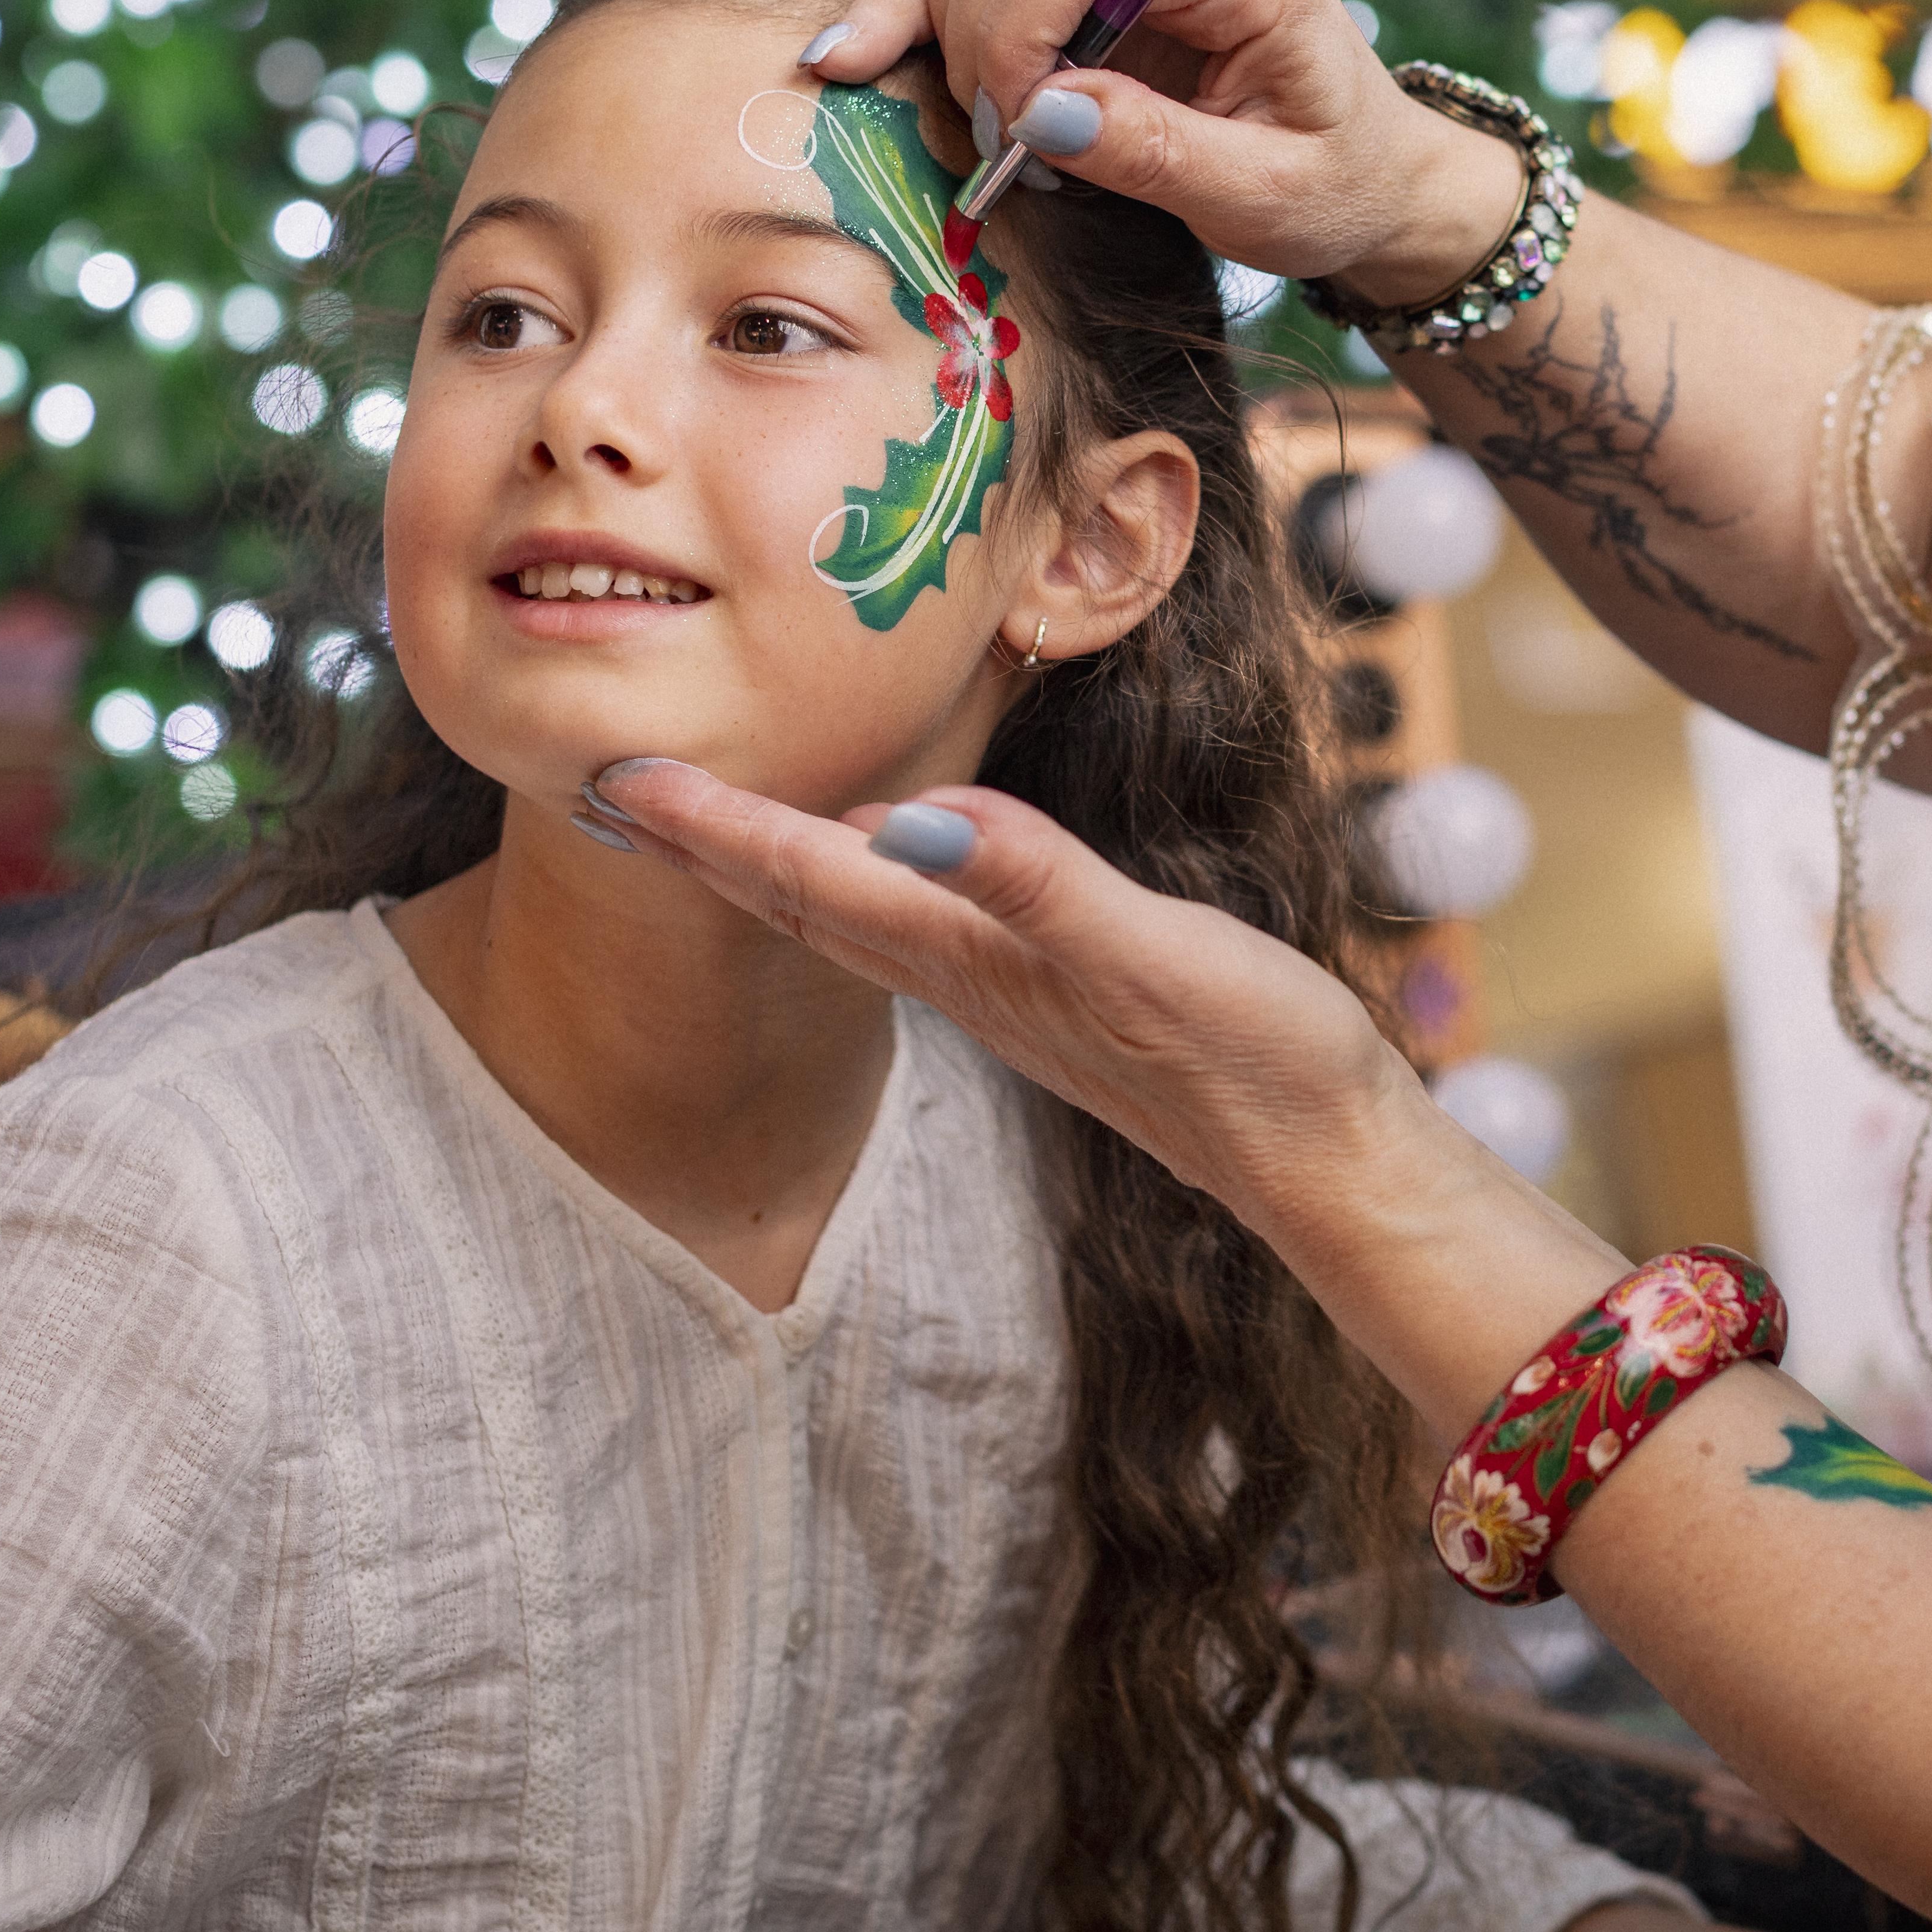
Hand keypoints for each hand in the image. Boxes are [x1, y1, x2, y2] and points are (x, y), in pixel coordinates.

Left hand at [581, 763, 1424, 1216]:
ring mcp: (1003, 992)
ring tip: (697, 815)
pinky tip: (870, 852)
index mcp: (974, 956)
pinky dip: (856, 878)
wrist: (1324, 1161)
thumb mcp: (1154, 955)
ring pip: (845, 914)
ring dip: (762, 864)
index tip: (615, 770)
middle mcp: (968, 977)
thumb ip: (1037, 887)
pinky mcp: (1049, 994)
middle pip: (796, 899)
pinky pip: (910, 924)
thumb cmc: (1256, 1058)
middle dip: (699, 843)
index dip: (711, 820)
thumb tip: (913, 821)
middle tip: (607, 784)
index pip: (809, 874)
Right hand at [803, 0, 1522, 299]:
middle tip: (1014, 148)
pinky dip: (914, 10)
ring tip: (994, 125)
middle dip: (984, 40)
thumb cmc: (1333, 186)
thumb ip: (1160, 154)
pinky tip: (846, 55)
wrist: (1369, 173)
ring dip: (951, 29)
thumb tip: (1045, 111)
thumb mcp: (1267, 199)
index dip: (1023, 24)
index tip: (1022, 125)